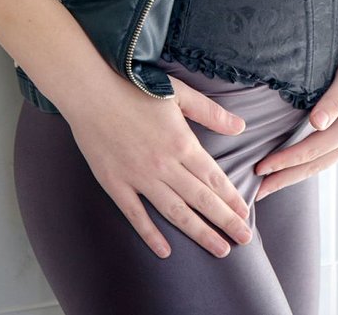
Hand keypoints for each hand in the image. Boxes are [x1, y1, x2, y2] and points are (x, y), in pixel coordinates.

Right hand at [63, 66, 254, 259]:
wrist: (90, 92)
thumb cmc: (134, 86)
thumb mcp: (178, 92)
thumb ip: (209, 112)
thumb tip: (240, 127)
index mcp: (181, 142)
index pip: (213, 177)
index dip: (231, 198)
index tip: (246, 215)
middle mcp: (164, 165)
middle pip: (200, 200)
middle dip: (225, 221)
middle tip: (244, 240)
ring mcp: (139, 177)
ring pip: (175, 212)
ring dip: (199, 233)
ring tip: (220, 249)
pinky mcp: (115, 184)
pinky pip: (136, 215)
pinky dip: (151, 235)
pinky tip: (165, 251)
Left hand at [253, 41, 337, 200]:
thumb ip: (334, 99)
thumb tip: (317, 123)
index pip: (312, 150)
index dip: (285, 160)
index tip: (261, 168)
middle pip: (314, 165)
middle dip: (284, 178)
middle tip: (258, 192)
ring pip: (319, 165)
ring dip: (293, 175)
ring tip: (269, 184)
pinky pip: (324, 157)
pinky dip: (305, 165)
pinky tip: (291, 168)